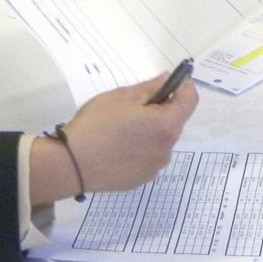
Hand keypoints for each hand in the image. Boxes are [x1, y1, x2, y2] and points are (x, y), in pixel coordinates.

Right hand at [28, 72, 197, 201]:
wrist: (72, 165)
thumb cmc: (97, 124)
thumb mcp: (122, 97)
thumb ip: (150, 88)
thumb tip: (166, 81)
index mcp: (166, 126)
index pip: (190, 101)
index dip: (183, 87)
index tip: (170, 82)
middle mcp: (167, 149)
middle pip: (174, 122)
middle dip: (161, 110)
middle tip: (134, 105)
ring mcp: (155, 168)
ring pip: (161, 141)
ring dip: (151, 130)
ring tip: (122, 129)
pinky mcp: (142, 180)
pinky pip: (149, 157)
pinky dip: (141, 148)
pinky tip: (118, 147)